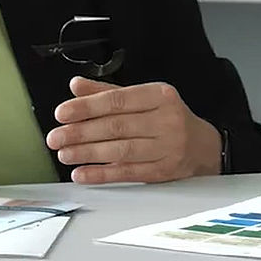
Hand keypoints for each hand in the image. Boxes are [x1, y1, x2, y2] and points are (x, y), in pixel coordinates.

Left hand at [45, 76, 221, 184]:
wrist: (204, 147)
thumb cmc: (169, 118)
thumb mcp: (145, 98)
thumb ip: (109, 92)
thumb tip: (77, 86)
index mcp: (160, 96)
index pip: (118, 100)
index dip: (87, 107)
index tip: (62, 113)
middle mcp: (166, 120)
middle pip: (117, 126)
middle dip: (81, 132)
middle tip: (55, 137)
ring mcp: (167, 147)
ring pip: (121, 150)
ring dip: (88, 153)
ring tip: (64, 153)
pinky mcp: (164, 171)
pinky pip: (127, 172)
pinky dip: (101, 173)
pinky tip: (82, 173)